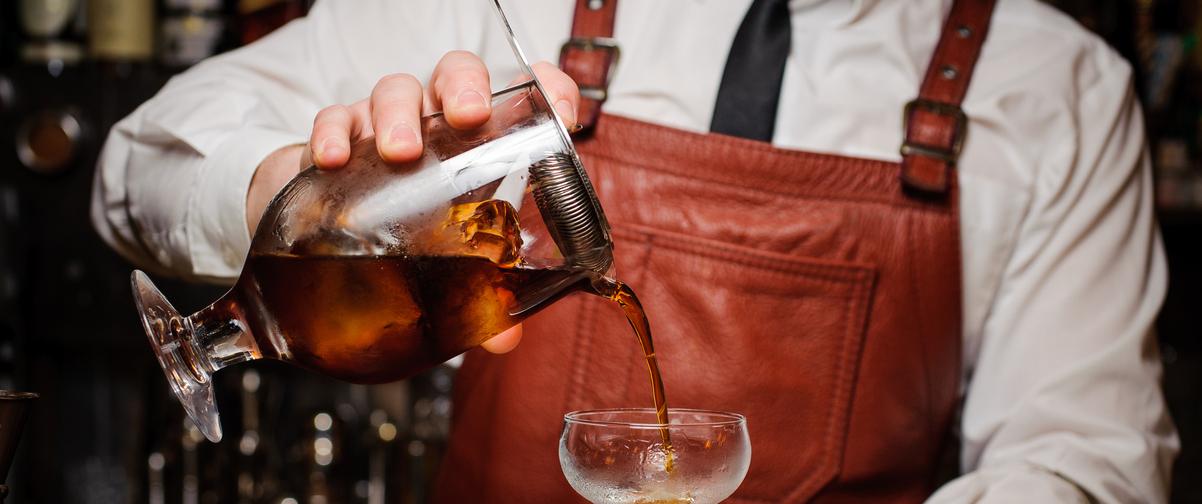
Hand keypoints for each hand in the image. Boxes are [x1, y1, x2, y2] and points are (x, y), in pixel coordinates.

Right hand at [247, 51, 579, 353]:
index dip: (546, 87)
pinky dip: (334, 131)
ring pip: (395, 90)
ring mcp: (384, 123)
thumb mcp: (447, 257)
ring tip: (402, 154)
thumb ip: (478, 292)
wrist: (329, 228)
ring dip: (399, 115)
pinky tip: (334, 160)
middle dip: (464, 87)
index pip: (520, 96)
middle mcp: (435, 122)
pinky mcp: (337, 135)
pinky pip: (335, 117)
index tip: (560, 106)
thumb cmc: (406, 229)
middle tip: (468, 117)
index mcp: (477, 143)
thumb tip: (505, 337)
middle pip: (455, 74)